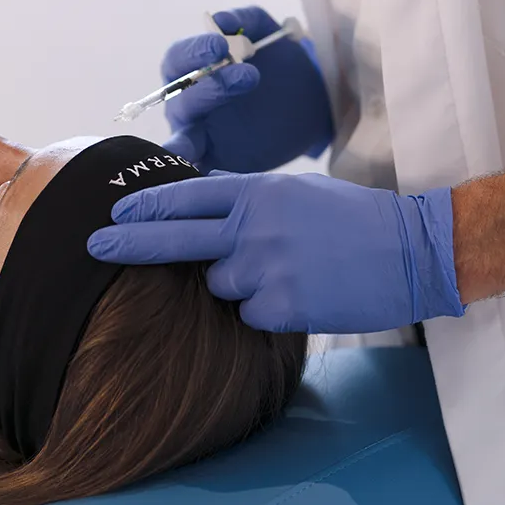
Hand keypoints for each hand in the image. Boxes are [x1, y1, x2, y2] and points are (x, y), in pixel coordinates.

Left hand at [88, 171, 464, 334]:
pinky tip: (301, 293)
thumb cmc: (354, 216)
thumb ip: (247, 198)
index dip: (146, 204)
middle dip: (128, 242)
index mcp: (257, 191)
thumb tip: (203, 203)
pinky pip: (250, 314)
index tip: (115, 212)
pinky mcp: (283, 307)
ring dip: (237, 283)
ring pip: (218, 285)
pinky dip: (267, 309)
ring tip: (286, 270)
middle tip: (93, 245)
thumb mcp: (295, 190)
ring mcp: (266, 267)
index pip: (185, 196)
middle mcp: (253, 225)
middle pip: (175, 236)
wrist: (411, 250)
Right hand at [161, 6, 333, 173]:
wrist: (314, 103)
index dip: (194, 52)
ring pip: (183, 138)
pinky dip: (193, 173)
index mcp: (193, 71)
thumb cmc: (280, 64)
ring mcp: (201, 137)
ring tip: (222, 114)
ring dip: (200, 126)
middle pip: (179, 99)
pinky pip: (197, 172)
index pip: (177, 60)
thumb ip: (246, 20)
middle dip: (211, 86)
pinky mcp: (219, 163)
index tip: (221, 45)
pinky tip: (202, 172)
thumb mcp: (269, 33)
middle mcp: (189, 105)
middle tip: (249, 75)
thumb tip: (220, 19)